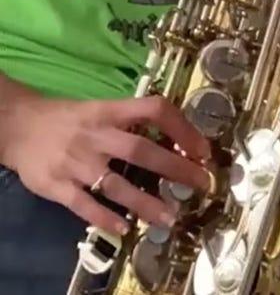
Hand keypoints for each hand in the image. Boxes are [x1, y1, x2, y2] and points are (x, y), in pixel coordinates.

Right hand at [7, 93, 209, 235]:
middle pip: (141, 151)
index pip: (154, 110)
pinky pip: (83, 205)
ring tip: (171, 217)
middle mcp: (97, 135)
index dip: (181, 127)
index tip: (202, 148)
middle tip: (201, 182)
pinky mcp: (56, 185)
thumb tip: (178, 138)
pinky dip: (105, 218)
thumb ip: (133, 123)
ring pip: (116, 184)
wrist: (18, 125)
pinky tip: (125, 229)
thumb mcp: (103, 109)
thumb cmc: (71, 118)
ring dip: (146, 202)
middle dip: (175, 167)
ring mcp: (76, 162)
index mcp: (111, 111)